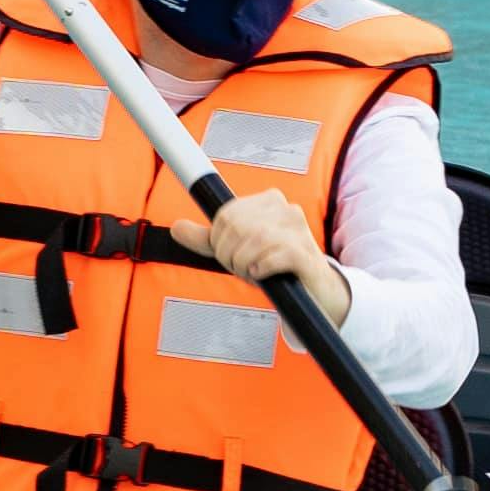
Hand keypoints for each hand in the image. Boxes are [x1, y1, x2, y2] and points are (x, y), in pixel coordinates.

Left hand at [207, 187, 349, 328]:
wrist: (313, 290)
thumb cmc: (275, 266)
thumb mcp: (237, 250)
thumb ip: (207, 239)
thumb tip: (176, 228)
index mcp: (269, 200)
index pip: (225, 215)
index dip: (218, 242)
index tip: (230, 256)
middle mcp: (286, 209)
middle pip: (236, 228)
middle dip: (230, 256)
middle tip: (243, 268)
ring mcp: (298, 230)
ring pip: (252, 242)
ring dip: (244, 265)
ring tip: (252, 273)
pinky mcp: (304, 253)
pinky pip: (271, 258)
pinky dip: (260, 270)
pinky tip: (263, 274)